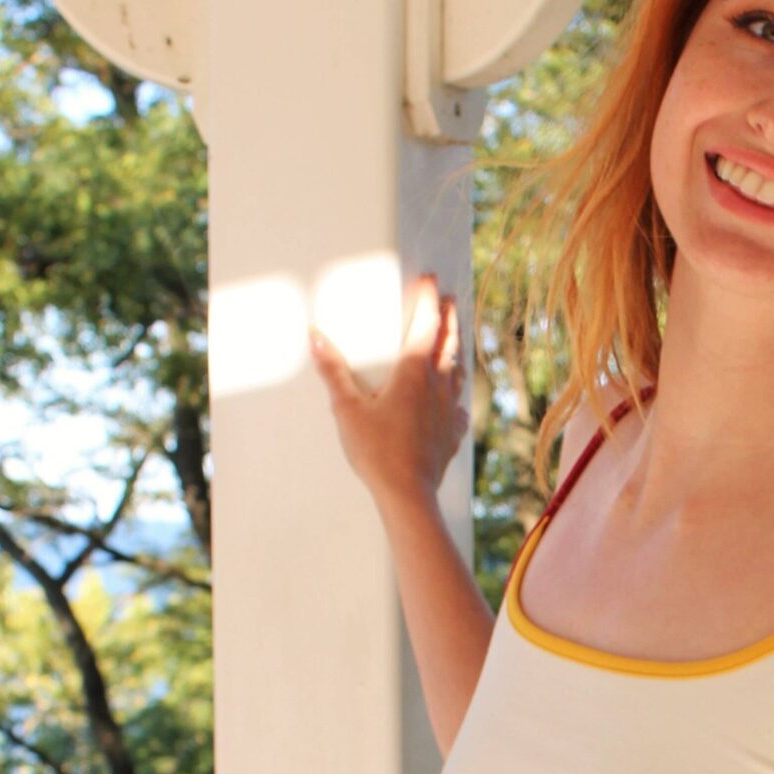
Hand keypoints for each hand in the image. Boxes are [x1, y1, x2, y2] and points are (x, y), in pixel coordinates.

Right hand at [308, 269, 467, 511]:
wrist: (407, 494)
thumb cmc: (376, 451)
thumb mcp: (347, 408)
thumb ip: (333, 370)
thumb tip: (316, 336)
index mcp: (414, 372)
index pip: (426, 323)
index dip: (428, 299)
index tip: (429, 279)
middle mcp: (438, 386)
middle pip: (449, 342)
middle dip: (449, 317)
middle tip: (450, 299)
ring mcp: (449, 410)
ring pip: (457, 371)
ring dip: (456, 350)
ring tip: (454, 339)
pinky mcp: (451, 434)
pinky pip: (457, 407)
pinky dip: (455, 395)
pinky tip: (453, 401)